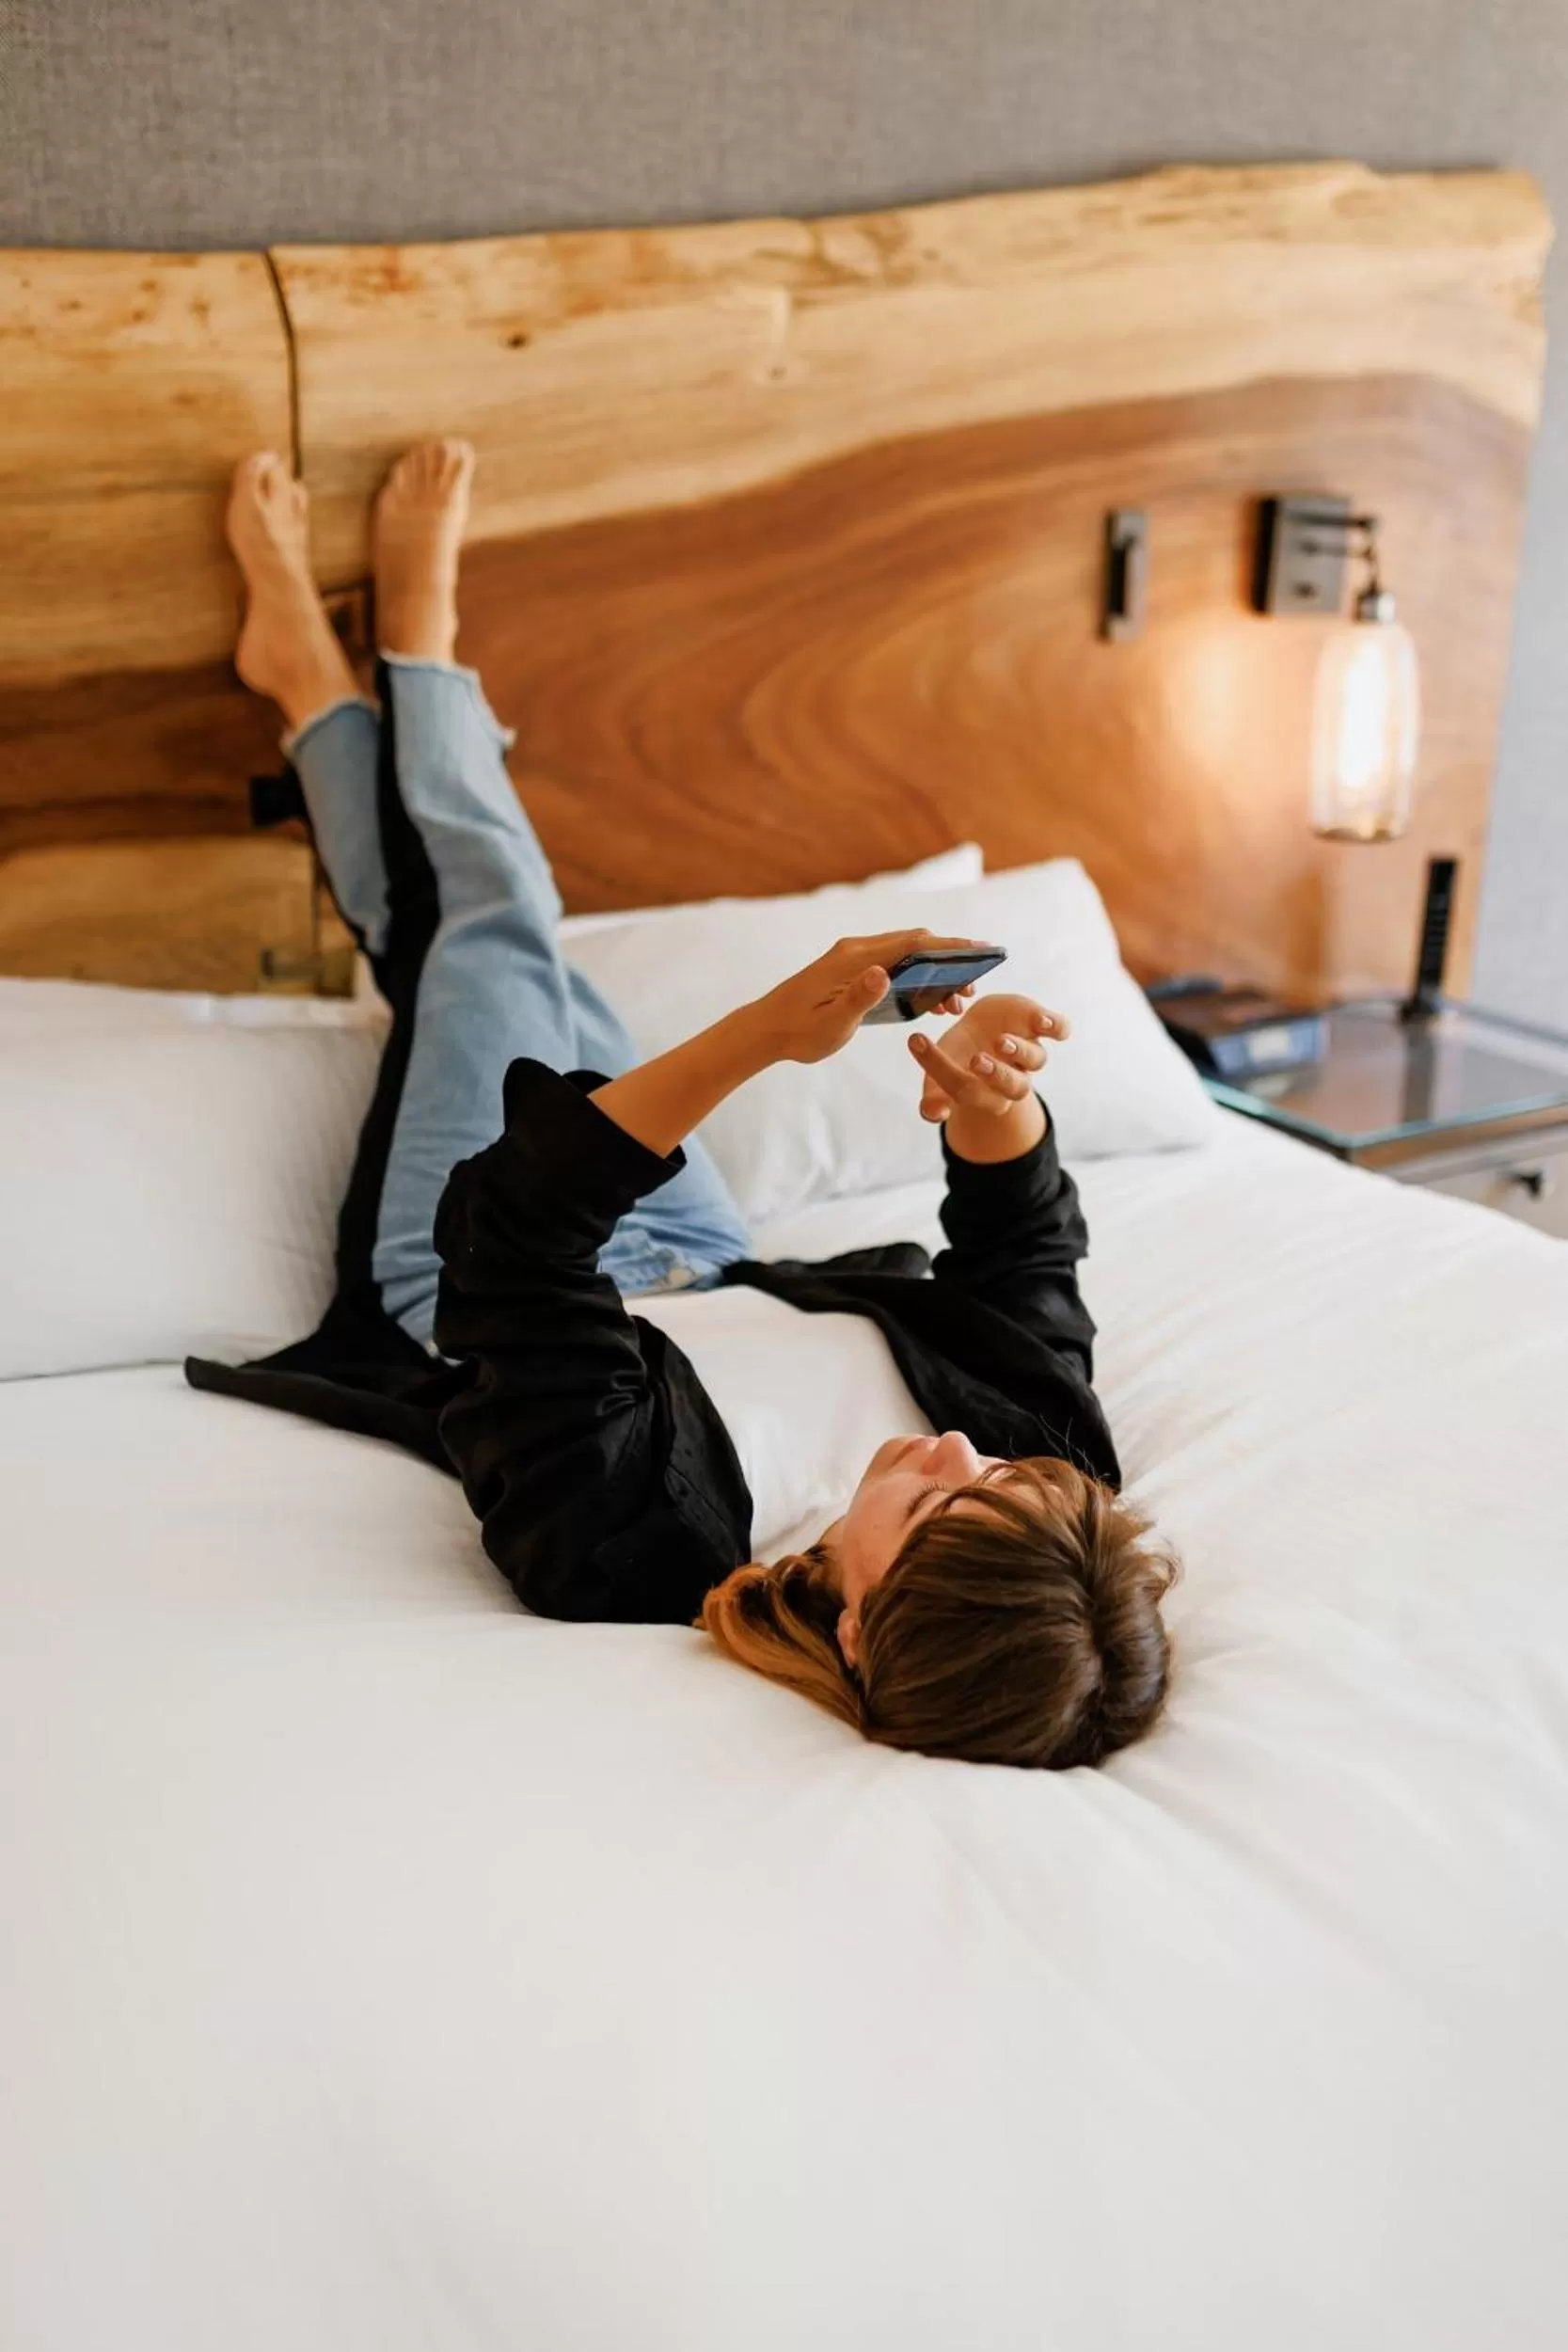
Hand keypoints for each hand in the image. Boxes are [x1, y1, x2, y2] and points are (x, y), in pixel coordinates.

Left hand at [746, 930, 985, 1064]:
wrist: (764, 1030)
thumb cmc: (797, 1031)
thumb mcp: (832, 1023)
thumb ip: (860, 998)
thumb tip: (884, 973)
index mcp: (855, 959)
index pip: (912, 944)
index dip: (950, 945)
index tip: (981, 949)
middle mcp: (856, 950)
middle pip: (914, 944)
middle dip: (949, 960)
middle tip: (973, 988)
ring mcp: (853, 958)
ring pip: (905, 955)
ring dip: (934, 971)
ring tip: (956, 1000)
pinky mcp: (851, 970)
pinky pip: (893, 964)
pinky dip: (916, 975)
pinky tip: (930, 998)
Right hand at [908, 992, 1068, 1123]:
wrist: (982, 1030)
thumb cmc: (958, 1058)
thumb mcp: (940, 1076)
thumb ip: (934, 1096)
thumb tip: (931, 1114)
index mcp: (985, 1094)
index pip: (964, 1089)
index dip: (940, 1068)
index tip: (916, 1040)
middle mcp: (1013, 1077)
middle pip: (1015, 1087)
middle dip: (997, 1075)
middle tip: (976, 1061)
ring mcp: (1028, 1052)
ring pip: (1036, 1058)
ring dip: (1021, 1051)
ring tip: (1001, 1040)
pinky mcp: (1038, 1024)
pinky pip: (1060, 1029)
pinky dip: (1056, 1026)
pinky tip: (1042, 1020)